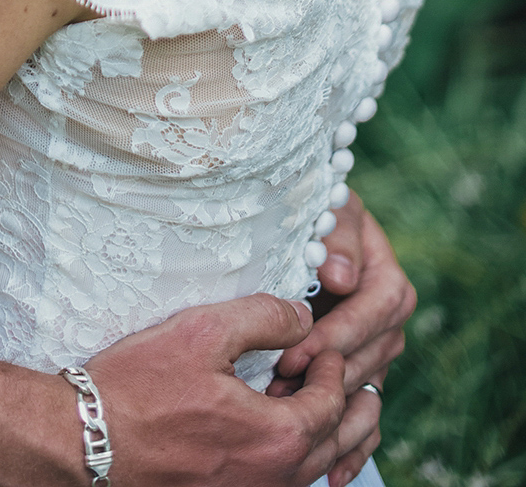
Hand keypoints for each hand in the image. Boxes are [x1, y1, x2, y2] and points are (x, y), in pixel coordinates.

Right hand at [85, 294, 374, 486]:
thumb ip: (262, 317)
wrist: (89, 440)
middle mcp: (272, 479)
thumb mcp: (201, 332)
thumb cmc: (139, 387)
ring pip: (313, 471)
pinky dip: (297, 460)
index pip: (332, 404)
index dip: (334, 368)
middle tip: (344, 376)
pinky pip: (282, 483)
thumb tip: (301, 316)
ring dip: (326, 437)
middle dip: (348, 408)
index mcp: (276, 438)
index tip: (323, 345)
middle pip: (335, 446)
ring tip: (317, 403)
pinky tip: (278, 434)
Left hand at [270, 194, 411, 484]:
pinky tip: (332, 472)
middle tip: (280, 391)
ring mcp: (375, 351)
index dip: (336, 334)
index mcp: (387, 277)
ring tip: (286, 418)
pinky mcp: (359, 374)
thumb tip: (342, 276)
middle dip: (326, 376)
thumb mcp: (328, 209)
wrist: (299, 231)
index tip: (294, 352)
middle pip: (369, 355)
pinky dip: (350, 445)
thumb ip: (338, 236)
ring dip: (329, 408)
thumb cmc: (311, 211)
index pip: (375, 310)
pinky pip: (363, 415)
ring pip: (364, 387)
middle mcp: (388, 319)